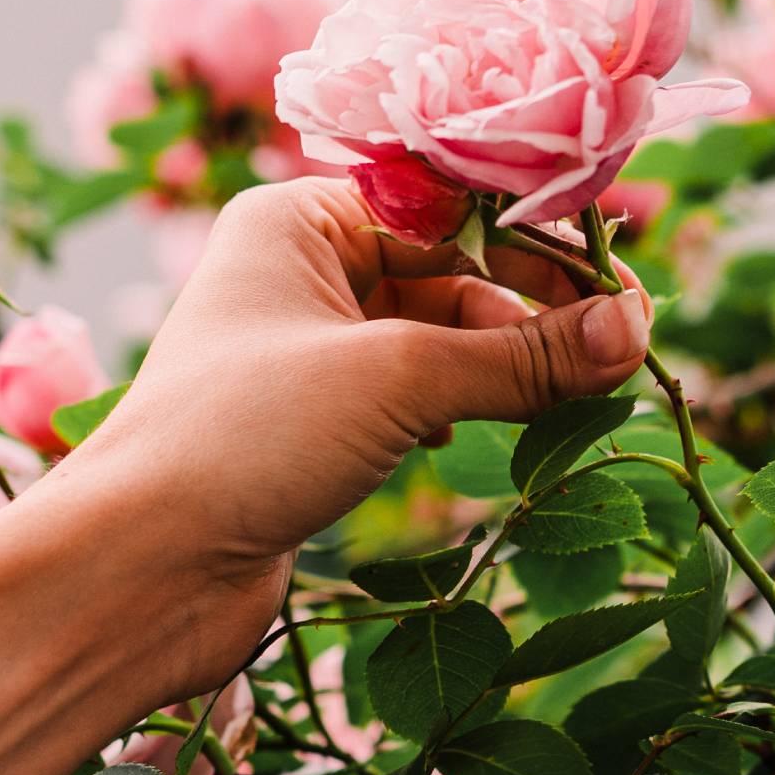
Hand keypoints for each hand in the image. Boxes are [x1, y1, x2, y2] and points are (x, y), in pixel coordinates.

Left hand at [63, 179, 650, 694]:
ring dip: (506, 364)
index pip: (447, 201)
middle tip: (617, 344)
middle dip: (532, 309)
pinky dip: (464, 408)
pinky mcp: (319, 427)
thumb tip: (637, 331)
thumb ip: (524, 357)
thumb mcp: (399, 379)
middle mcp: (302, 272)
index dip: (534, 232)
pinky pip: (419, 396)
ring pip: (441, 339)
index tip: (618, 271)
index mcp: (300, 219)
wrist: (137, 573)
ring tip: (574, 393)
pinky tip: (489, 434)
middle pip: (454, 270)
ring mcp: (310, 352)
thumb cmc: (243, 438)